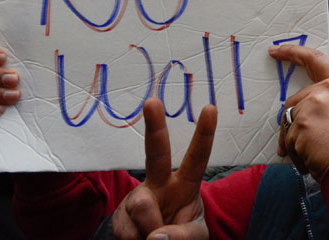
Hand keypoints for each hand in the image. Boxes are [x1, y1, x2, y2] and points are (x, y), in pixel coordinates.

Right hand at [111, 99, 216, 239]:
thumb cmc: (180, 235)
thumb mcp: (194, 236)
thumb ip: (184, 236)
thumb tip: (156, 236)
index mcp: (185, 185)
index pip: (197, 158)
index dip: (204, 134)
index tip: (210, 108)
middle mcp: (159, 185)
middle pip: (156, 153)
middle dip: (155, 126)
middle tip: (152, 102)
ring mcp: (136, 199)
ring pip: (143, 206)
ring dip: (151, 230)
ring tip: (154, 238)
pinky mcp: (118, 218)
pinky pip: (127, 232)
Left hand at [270, 44, 328, 181]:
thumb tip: (305, 113)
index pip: (314, 60)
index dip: (293, 52)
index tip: (276, 50)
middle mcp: (325, 89)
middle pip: (294, 102)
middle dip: (292, 126)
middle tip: (297, 148)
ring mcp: (312, 105)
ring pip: (289, 123)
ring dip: (296, 144)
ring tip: (314, 157)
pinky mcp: (301, 123)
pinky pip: (288, 140)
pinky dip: (296, 155)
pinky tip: (311, 162)